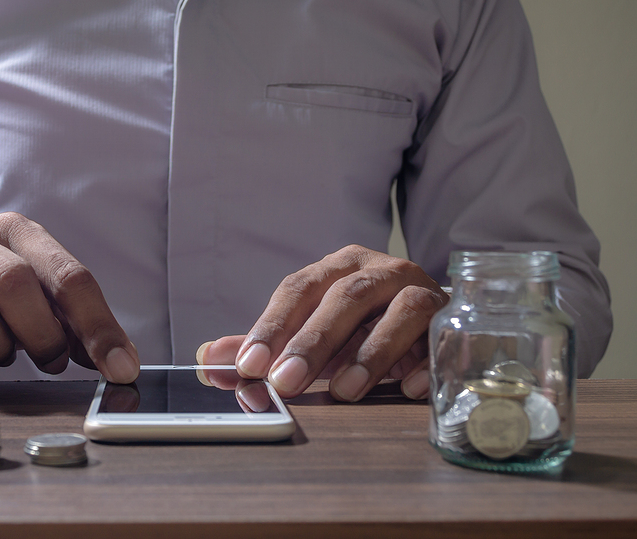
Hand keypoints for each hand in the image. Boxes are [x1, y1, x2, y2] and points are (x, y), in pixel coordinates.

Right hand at [0, 212, 139, 384]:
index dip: (98, 325)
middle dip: (42, 334)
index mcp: (15, 232)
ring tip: (3, 356)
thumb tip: (120, 362)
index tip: (121, 367)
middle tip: (52, 360)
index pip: (67, 274)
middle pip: (13, 282)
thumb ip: (74, 322)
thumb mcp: (33, 291)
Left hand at [196, 245, 446, 400]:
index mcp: (338, 267)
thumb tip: (208, 360)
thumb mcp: (312, 331)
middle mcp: (379, 270)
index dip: (271, 326)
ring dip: (370, 352)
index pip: (298, 289)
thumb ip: (265, 344)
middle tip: (285, 382)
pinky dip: (425, 362)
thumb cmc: (361, 325)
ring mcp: (420, 290)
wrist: (430, 315)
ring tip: (344, 391)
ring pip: (400, 311)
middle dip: (312, 342)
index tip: (246, 365)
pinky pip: (442, 336)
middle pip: (345, 298)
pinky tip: (409, 388)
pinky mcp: (451, 319)